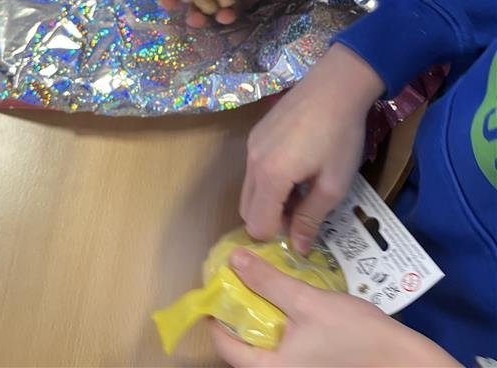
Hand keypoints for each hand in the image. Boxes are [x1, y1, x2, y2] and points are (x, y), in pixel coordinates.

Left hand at [210, 250, 459, 367]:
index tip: (215, 282)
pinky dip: (277, 326)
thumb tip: (234, 260)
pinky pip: (283, 349)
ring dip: (258, 316)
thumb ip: (268, 283)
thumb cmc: (353, 335)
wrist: (402, 362)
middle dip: (237, 311)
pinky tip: (286, 303)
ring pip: (263, 347)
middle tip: (238, 277)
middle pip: (243, 347)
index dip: (215, 312)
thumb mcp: (307, 302)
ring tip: (260, 284)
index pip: (224, 345)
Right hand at [240, 43, 384, 253]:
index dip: (279, 235)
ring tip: (301, 189)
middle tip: (302, 210)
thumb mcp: (333, 183)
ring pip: (249, 190)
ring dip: (269, 200)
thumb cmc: (340, 136)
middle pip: (246, 210)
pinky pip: (253, 169)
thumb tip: (297, 249)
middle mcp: (252, 162)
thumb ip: (311, 218)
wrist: (335, 86)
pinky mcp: (255, 133)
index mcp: (271, 177)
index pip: (257, 226)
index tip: (304, 225)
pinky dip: (268, 180)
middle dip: (270, 220)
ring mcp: (251, 145)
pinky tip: (296, 166)